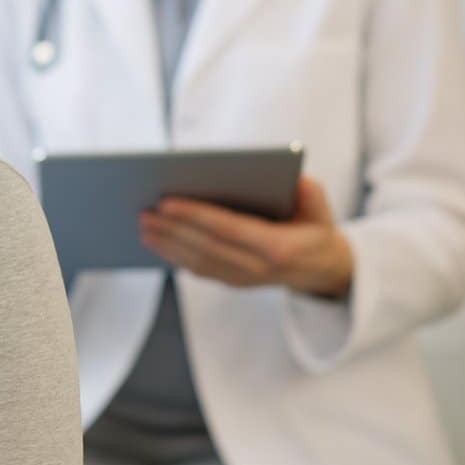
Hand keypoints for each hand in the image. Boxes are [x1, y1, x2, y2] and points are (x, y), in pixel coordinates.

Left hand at [139, 176, 354, 298]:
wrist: (323, 269)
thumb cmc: (316, 228)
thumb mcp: (321, 209)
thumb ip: (311, 194)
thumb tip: (296, 181)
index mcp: (278, 248)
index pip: (227, 230)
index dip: (195, 216)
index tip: (166, 202)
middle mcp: (258, 269)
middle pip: (205, 247)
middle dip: (171, 229)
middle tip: (143, 211)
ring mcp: (244, 279)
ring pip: (197, 262)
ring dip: (166, 244)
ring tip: (142, 223)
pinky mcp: (234, 282)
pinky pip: (199, 269)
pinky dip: (174, 255)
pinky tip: (154, 240)